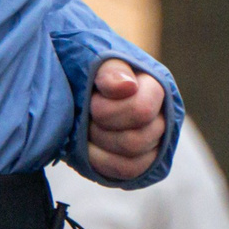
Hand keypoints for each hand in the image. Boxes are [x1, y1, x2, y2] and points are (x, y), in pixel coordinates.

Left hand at [86, 58, 166, 180]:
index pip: (142, 110)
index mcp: (154, 84)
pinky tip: (87, 148)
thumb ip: (110, 70)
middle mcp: (160, 113)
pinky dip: (102, 163)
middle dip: (102, 130)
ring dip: (100, 147)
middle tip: (85, 115)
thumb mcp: (92, 56)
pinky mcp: (137, 158)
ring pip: (133, 162)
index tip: (91, 101)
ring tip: (85, 129)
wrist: (69, 78)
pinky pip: (128, 173)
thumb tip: (127, 87)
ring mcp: (151, 139)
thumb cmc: (82, 62)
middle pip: (137, 141)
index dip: (110, 111)